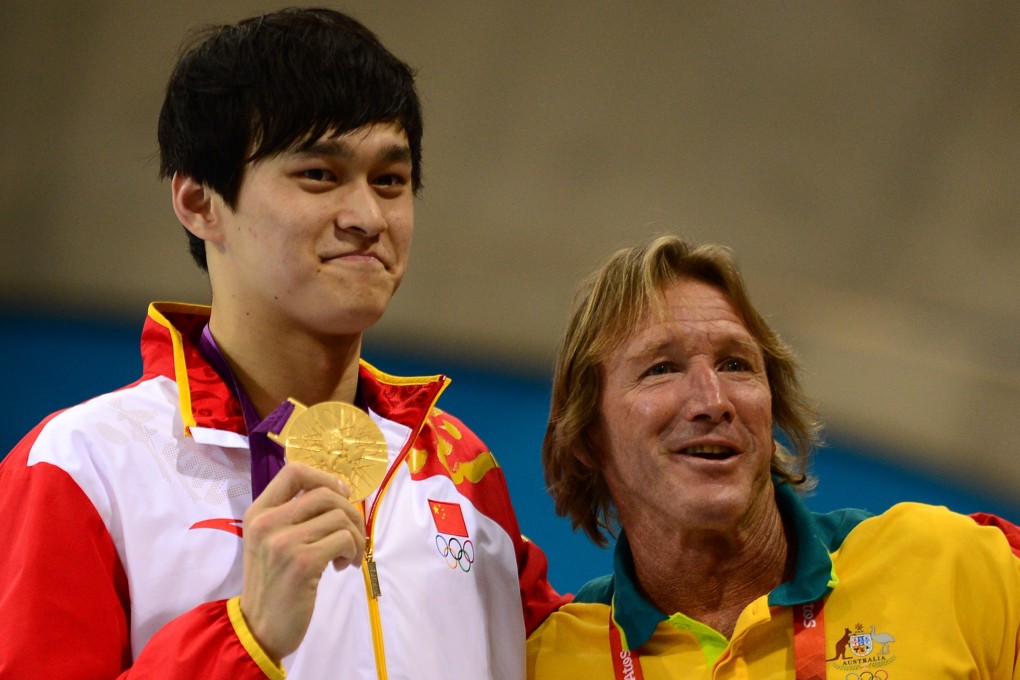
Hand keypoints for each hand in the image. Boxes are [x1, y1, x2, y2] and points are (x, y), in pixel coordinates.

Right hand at [239, 462, 365, 661]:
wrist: (260, 628)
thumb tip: (338, 490)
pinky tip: (341, 567)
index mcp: (258, 512)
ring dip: (354, 536)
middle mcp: (267, 522)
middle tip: (350, 536)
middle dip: (350, 512)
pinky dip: (352, 551)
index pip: (294, 471)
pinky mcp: (303, 562)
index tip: (340, 495)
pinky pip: (344, 539)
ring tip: (345, 556)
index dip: (324, 477)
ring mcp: (284, 542)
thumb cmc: (273, 582)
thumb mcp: (271, 541)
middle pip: (325, 493)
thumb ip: (293, 515)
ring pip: (340, 516)